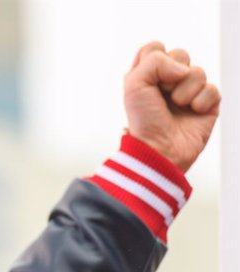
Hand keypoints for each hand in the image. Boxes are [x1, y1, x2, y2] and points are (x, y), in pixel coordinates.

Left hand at [124, 41, 220, 171]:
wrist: (160, 149)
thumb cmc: (144, 120)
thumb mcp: (134, 84)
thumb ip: (154, 61)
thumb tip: (183, 68)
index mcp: (147, 76)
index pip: (155, 48)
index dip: (155, 59)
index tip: (149, 79)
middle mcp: (168, 82)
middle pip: (180, 53)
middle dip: (172, 73)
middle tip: (164, 93)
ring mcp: (189, 92)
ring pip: (198, 71)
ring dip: (185, 90)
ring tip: (177, 106)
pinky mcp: (207, 104)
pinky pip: (212, 88)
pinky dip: (201, 101)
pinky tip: (192, 113)